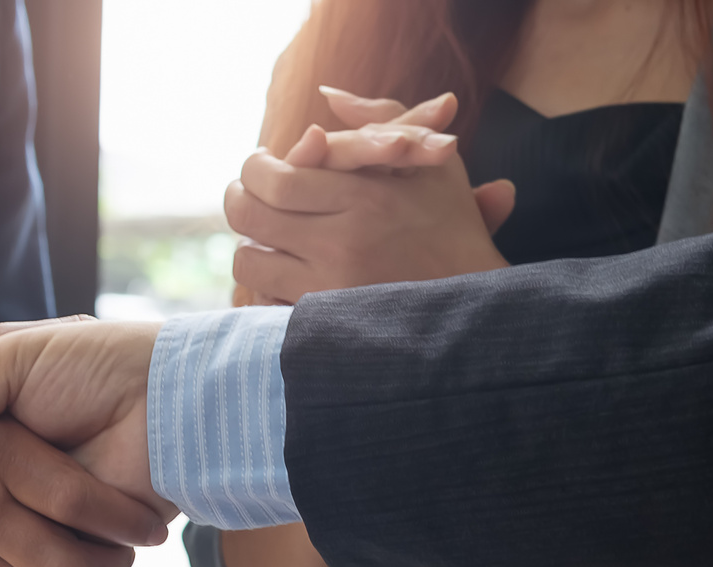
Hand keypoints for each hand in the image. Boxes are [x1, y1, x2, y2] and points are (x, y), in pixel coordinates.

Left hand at [226, 89, 512, 304]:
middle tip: (247, 194)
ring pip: (248, 261)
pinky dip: (264, 285)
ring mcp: (329, 289)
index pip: (273, 179)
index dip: (255, 169)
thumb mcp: (432, 162)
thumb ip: (379, 119)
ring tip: (268, 236)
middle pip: (249, 216)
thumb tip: (326, 96)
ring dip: (250, 245)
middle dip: (239, 199)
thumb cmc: (454, 227)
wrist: (473, 308)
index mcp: (364, 199)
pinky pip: (263, 301)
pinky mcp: (323, 324)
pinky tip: (282, 273)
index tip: (261, 165)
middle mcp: (341, 244)